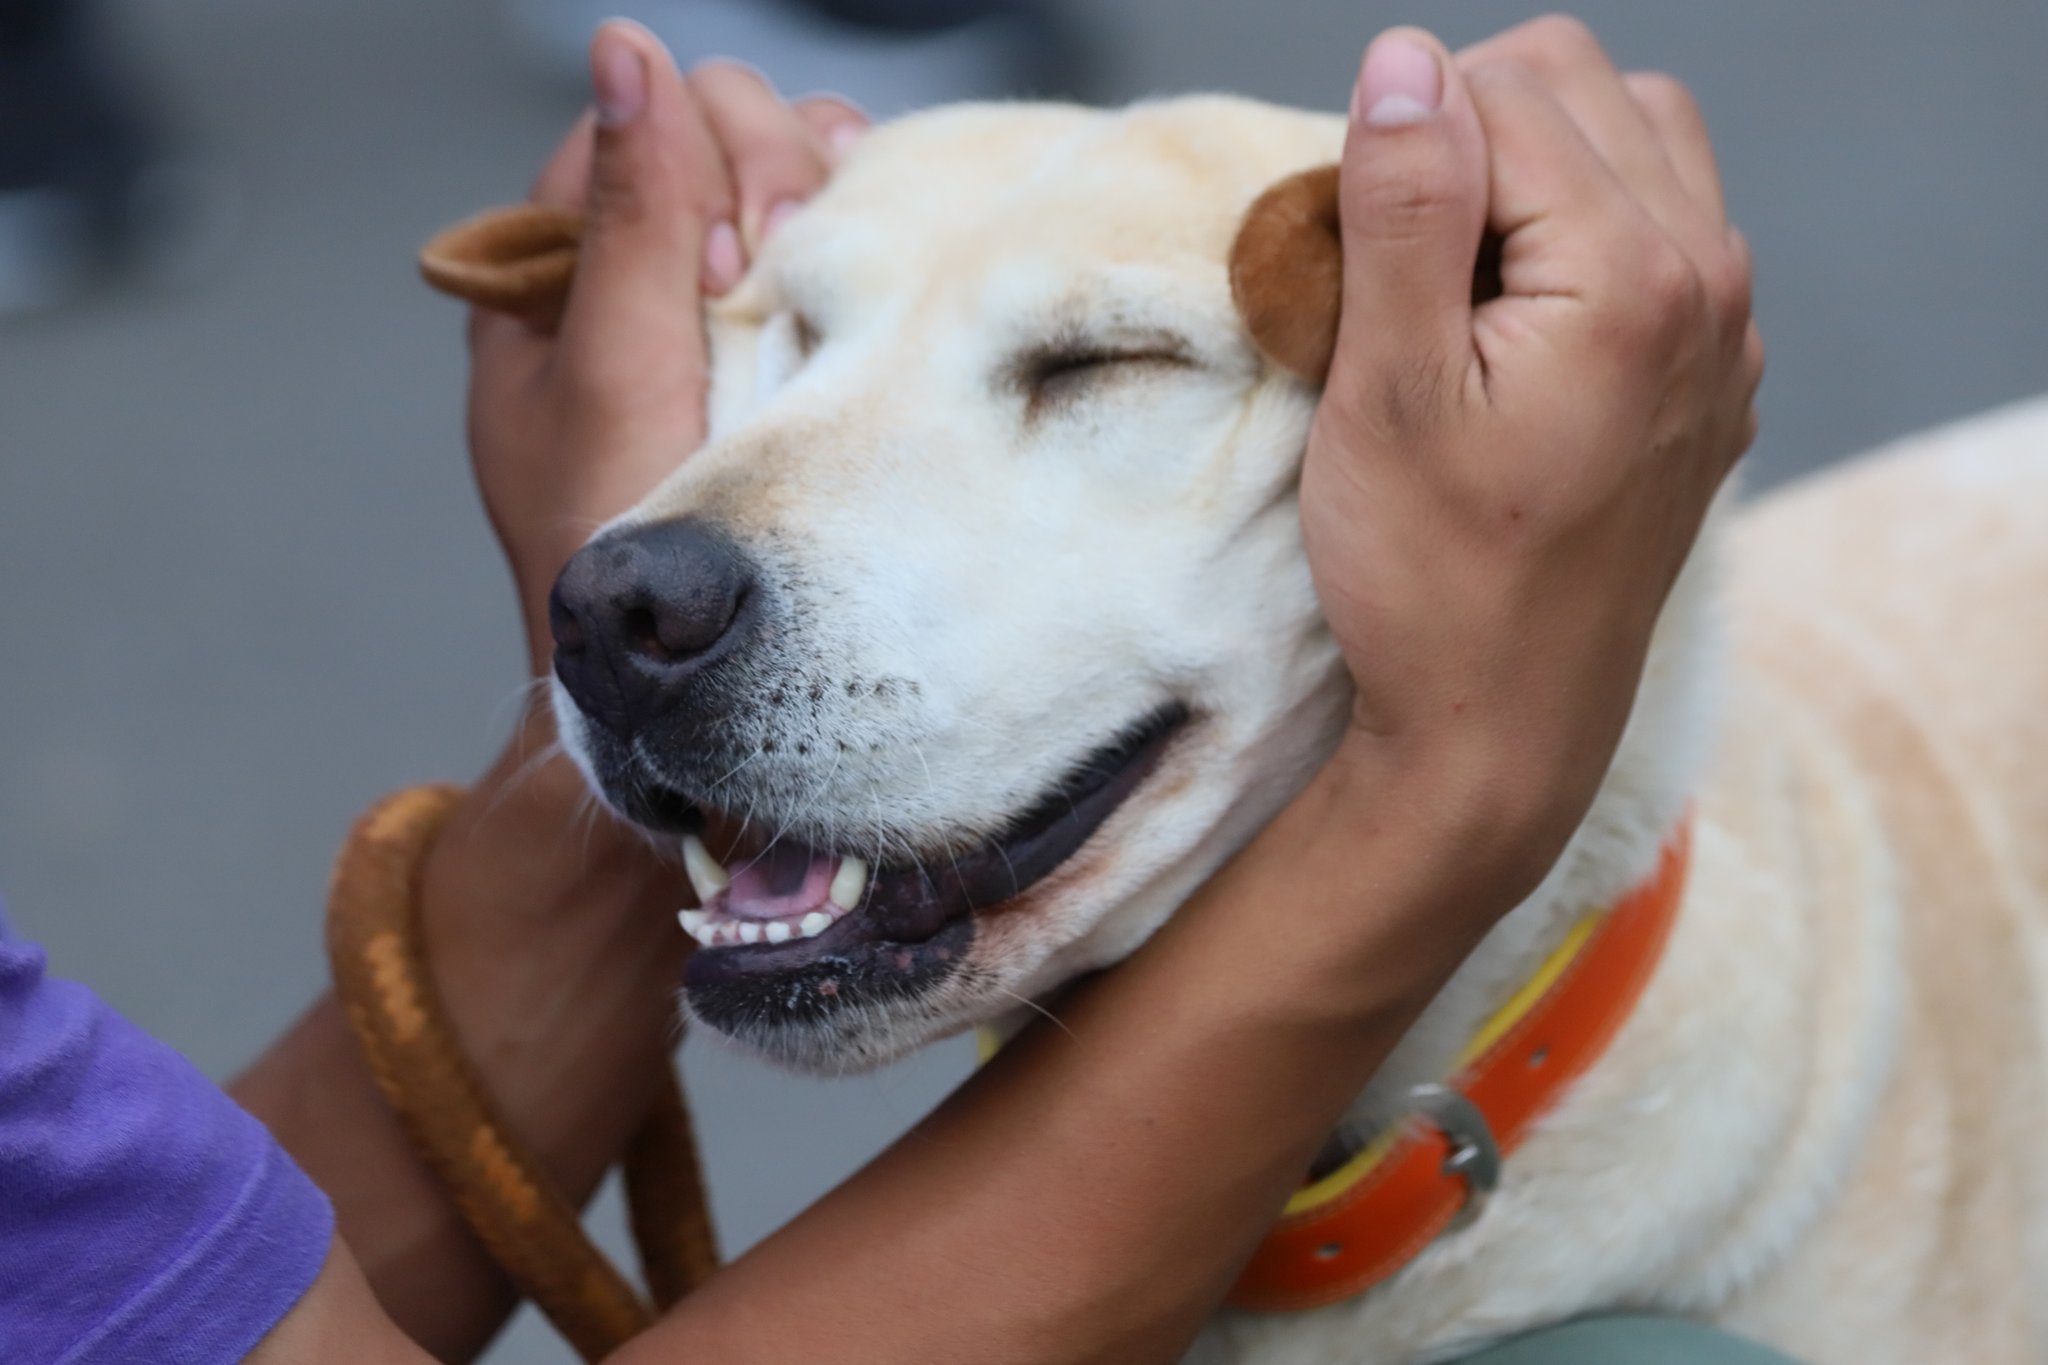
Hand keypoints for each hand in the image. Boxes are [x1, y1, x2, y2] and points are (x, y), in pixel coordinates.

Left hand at [465, 24, 865, 676]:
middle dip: (763, 191)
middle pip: (715, 136)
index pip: (632, 126)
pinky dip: (852, 247)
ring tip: (813, 303)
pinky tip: (858, 290)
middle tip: (770, 296)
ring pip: (782, 180)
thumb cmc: (623, 557)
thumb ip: (632, 216)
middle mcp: (627, 280)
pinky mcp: (776, 352)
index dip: (695, 169)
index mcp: (549, 275)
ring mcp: (708, 315)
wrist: (681, 685)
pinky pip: (826, 248)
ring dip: (818, 215)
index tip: (732, 268)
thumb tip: (626, 49)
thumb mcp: (619, 376)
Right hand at [1306, 18, 1760, 891]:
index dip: (1401, 147)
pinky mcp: (1714, 375)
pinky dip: (1586, 230)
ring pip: (1637, 138)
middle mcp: (1710, 281)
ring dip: (1535, 170)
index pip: (1506, 89)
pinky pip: (1667, 226)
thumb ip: (1405, 210)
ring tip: (1459, 284)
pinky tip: (1521, 328)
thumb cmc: (1429, 576)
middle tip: (1398, 266)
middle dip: (1471, 140)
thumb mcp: (1386, 389)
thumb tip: (1403, 59)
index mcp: (1631, 274)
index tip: (1349, 257)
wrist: (1503, 726)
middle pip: (1580, 85)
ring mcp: (1726, 332)